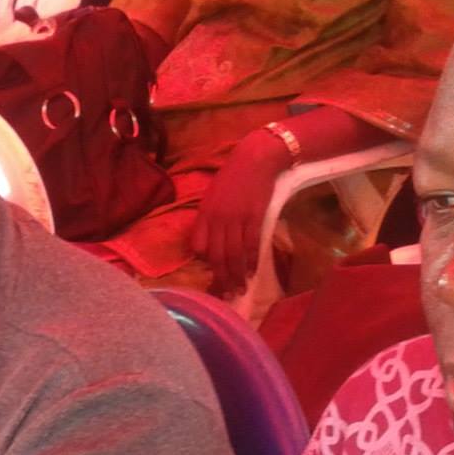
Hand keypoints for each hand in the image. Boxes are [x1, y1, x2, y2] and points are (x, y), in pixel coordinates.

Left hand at [193, 127, 292, 297]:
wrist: (255, 159)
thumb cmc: (233, 177)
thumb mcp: (213, 196)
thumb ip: (209, 218)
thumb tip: (209, 243)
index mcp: (204, 213)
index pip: (198, 246)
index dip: (203, 262)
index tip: (211, 273)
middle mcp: (217, 218)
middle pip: (216, 256)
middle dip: (221, 278)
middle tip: (226, 295)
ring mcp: (236, 219)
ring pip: (234, 255)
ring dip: (236, 275)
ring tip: (240, 289)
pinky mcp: (255, 218)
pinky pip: (251, 245)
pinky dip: (251, 261)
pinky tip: (252, 272)